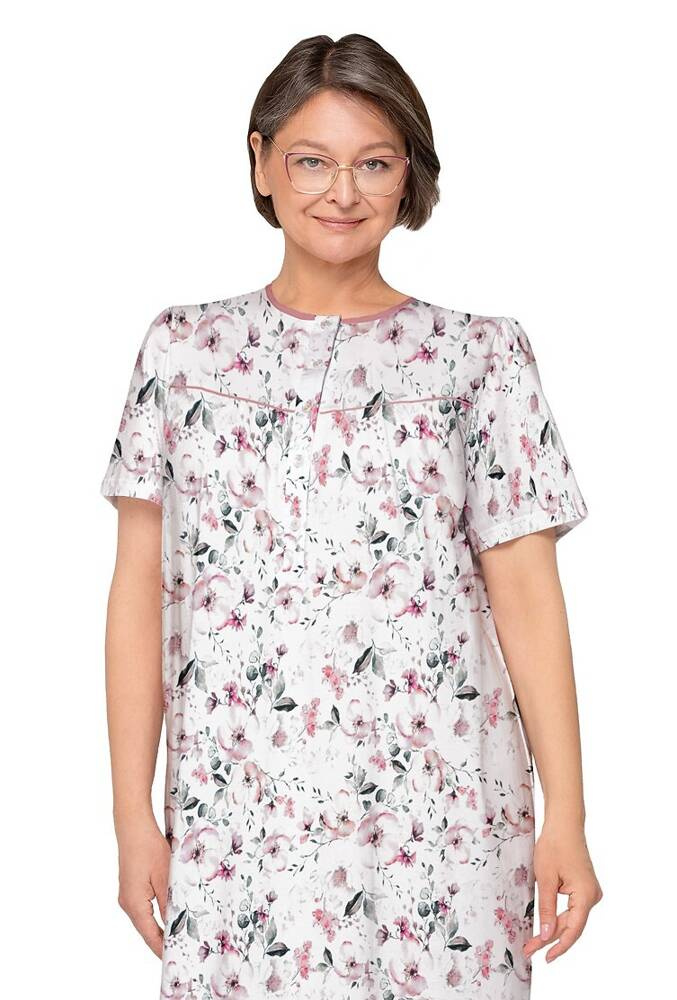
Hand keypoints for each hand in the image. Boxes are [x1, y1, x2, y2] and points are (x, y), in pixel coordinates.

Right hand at [115, 812, 170, 957]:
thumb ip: (170, 903)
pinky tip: (171, 912)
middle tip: (184, 948)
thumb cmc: (149, 847)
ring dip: (162, 926)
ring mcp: (128, 896)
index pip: (151, 936)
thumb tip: (176, 925)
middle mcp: (128, 904)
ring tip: (181, 934)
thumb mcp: (165, 876)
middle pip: (148, 930)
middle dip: (165, 940)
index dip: (164, 949)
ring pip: (147, 919)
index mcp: (135, 905)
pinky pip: (145, 907)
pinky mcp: (132, 887)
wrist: (133, 826)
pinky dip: (158, 914)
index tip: (177, 959)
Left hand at [523, 819, 602, 962]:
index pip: (573, 929)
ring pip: (571, 918)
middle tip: (530, 949)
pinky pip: (572, 909)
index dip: (559, 946)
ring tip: (534, 942)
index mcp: (586, 895)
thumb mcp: (545, 879)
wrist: (564, 824)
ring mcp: (590, 892)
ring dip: (554, 928)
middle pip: (571, 925)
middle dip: (550, 938)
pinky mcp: (584, 888)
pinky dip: (559, 917)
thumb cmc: (554, 846)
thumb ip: (546, 908)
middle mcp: (593, 896)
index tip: (545, 957)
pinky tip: (546, 926)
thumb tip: (546, 935)